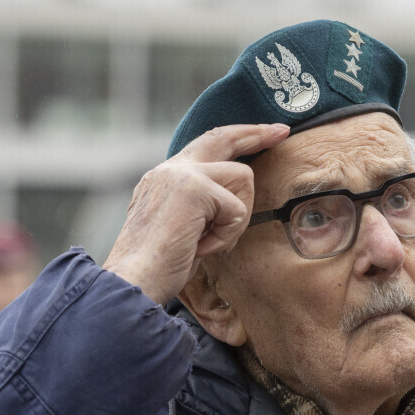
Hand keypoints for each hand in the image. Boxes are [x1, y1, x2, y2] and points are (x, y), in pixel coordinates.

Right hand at [103, 123, 290, 304]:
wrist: (132, 282)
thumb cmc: (156, 270)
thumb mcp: (182, 230)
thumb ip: (202, 211)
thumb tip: (233, 207)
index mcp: (164, 178)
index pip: (206, 146)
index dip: (237, 137)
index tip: (266, 132)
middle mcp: (170, 169)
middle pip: (224, 138)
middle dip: (256, 134)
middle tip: (282, 132)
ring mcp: (181, 175)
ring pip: (242, 178)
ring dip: (234, 221)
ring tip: (207, 244)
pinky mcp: (194, 189)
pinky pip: (237, 209)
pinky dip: (225, 236)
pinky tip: (200, 248)